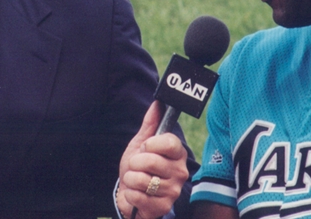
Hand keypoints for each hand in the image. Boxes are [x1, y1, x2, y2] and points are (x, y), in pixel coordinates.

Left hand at [117, 101, 189, 218]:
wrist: (130, 192)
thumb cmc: (138, 166)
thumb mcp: (141, 143)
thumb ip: (150, 123)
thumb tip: (158, 102)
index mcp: (177, 153)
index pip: (169, 143)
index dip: (151, 144)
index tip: (146, 147)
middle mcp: (180, 172)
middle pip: (151, 161)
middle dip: (135, 163)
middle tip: (137, 166)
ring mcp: (173, 190)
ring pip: (143, 179)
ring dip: (131, 179)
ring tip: (136, 180)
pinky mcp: (163, 207)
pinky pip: (138, 195)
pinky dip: (131, 194)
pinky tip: (136, 194)